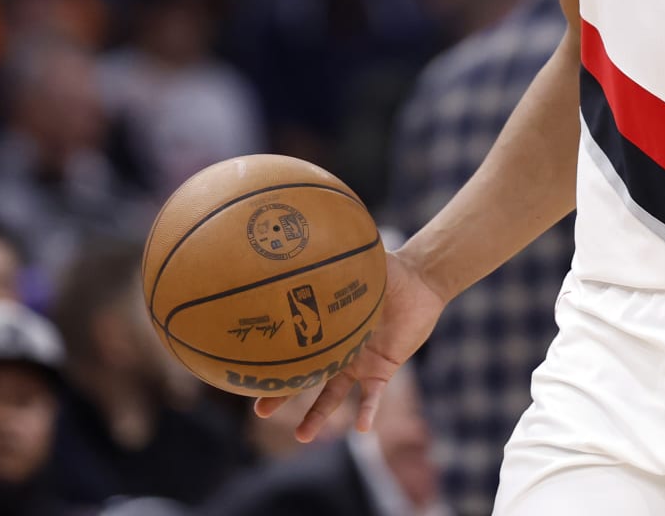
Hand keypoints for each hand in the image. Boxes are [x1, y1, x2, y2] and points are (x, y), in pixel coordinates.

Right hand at [253, 245, 447, 440]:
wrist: (420, 279)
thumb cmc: (385, 268)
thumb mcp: (354, 259)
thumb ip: (330, 252)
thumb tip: (302, 226)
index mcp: (322, 326)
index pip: (289, 347)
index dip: (268, 360)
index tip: (244, 372)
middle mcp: (336, 349)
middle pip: (304, 378)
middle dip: (281, 395)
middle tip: (259, 411)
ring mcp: (358, 362)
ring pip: (334, 396)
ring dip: (319, 417)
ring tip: (302, 438)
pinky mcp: (383, 368)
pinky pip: (373, 396)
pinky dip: (367, 412)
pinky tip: (360, 430)